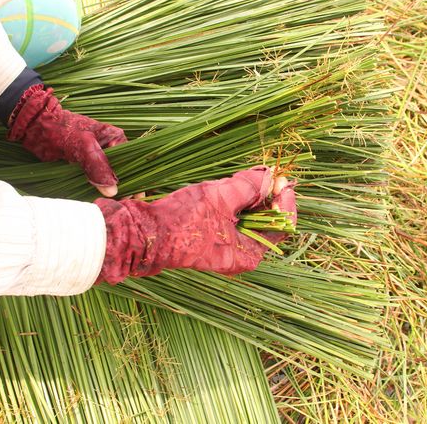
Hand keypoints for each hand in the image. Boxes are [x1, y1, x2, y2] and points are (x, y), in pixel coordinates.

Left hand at [7, 85, 126, 196]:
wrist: (35, 127)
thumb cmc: (60, 130)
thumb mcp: (82, 146)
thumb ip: (97, 166)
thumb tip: (113, 191)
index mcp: (116, 139)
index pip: (132, 164)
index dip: (136, 181)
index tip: (136, 199)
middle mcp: (110, 149)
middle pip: (122, 173)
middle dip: (124, 190)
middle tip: (124, 207)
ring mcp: (96, 158)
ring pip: (108, 179)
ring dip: (110, 193)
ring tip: (113, 208)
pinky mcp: (84, 166)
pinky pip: (95, 181)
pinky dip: (97, 191)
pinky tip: (98, 202)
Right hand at [94, 166, 296, 283]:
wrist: (143, 235)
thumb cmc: (182, 221)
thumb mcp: (220, 198)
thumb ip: (249, 186)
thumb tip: (270, 176)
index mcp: (249, 254)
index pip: (281, 225)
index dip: (283, 198)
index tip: (279, 176)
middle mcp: (240, 255)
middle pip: (265, 220)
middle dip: (264, 194)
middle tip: (260, 171)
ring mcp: (225, 247)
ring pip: (248, 216)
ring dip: (247, 196)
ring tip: (240, 177)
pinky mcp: (211, 238)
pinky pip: (231, 218)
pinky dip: (233, 202)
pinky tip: (225, 187)